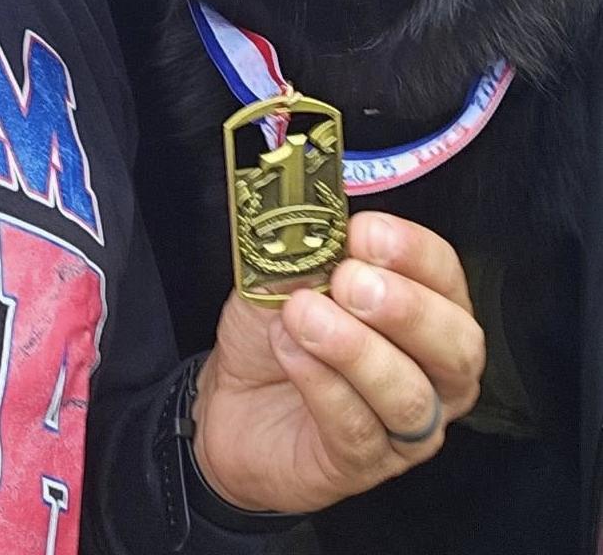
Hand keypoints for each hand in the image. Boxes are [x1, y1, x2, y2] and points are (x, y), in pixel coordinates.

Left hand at [190, 212, 484, 515]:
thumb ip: (310, 248)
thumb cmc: (277, 329)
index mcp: (426, 310)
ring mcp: (404, 427)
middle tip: (350, 281)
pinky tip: (290, 351)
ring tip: (304, 314)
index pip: (446, 276)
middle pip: (457, 345)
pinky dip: (320, 383)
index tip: (365, 232)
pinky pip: (358, 429)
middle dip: (405, 307)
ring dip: (355, 349)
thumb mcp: (288, 271)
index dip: (413, 252)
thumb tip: (318, 222)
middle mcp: (433, 373)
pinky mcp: (362, 465)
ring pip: (409, 395)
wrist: (231, 399)